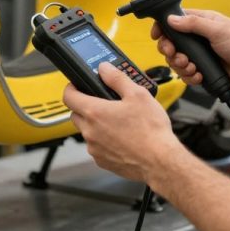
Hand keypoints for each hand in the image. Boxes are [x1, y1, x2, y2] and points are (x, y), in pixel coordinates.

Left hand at [62, 62, 184, 181]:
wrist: (160, 161)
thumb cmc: (150, 131)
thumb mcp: (137, 95)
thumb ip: (117, 79)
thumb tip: (105, 69)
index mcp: (95, 112)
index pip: (69, 96)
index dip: (71, 88)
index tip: (77, 86)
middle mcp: (90, 132)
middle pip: (76, 114)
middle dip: (85, 107)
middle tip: (102, 103)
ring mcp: (95, 148)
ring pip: (87, 132)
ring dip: (95, 125)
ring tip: (118, 122)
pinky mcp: (102, 161)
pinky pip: (96, 147)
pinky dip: (104, 141)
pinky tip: (122, 138)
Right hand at [152, 9, 229, 91]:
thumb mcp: (218, 30)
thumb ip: (193, 24)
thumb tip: (172, 19)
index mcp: (203, 22)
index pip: (175, 20)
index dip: (163, 27)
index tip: (157, 35)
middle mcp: (199, 38)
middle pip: (172, 43)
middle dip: (170, 51)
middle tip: (175, 55)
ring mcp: (201, 55)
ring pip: (177, 61)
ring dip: (180, 66)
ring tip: (191, 67)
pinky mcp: (204, 70)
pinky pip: (187, 75)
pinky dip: (189, 77)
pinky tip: (199, 76)